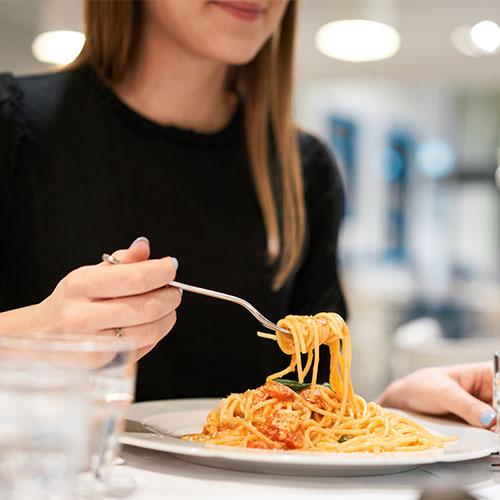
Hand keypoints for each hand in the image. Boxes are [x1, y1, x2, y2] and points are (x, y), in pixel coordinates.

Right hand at [35, 237, 181, 359]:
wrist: (41, 333)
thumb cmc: (73, 300)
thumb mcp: (90, 273)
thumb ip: (122, 260)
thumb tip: (144, 245)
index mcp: (82, 285)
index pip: (136, 278)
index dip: (163, 272)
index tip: (171, 267)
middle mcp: (83, 314)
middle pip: (148, 307)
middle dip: (171, 296)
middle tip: (174, 290)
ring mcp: (92, 342)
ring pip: (150, 330)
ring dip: (168, 317)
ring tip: (166, 307)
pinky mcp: (100, 362)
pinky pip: (142, 346)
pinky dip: (155, 333)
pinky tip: (149, 324)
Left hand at [376, 362, 495, 428]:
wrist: (406, 400)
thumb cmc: (422, 386)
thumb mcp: (443, 393)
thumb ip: (466, 405)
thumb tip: (491, 419)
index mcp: (485, 374)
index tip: (497, 416)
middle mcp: (491, 391)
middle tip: (494, 431)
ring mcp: (487, 409)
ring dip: (497, 431)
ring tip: (491, 437)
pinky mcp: (481, 424)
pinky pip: (493, 432)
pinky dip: (492, 438)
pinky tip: (487, 441)